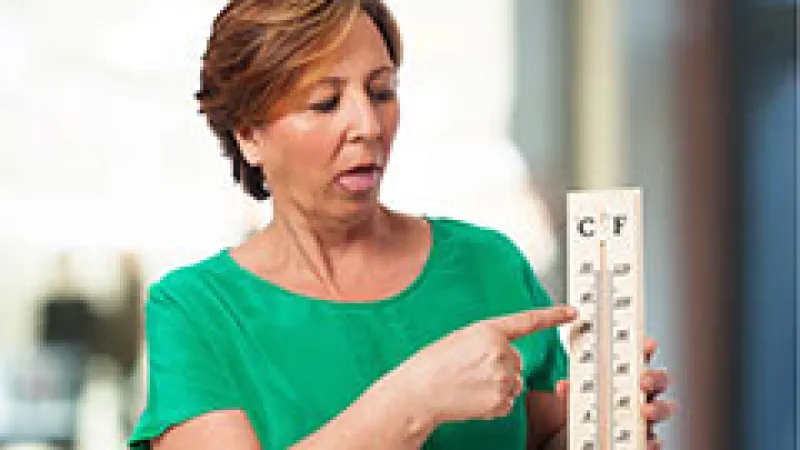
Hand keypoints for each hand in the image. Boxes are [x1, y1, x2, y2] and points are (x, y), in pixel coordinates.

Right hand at [390, 306, 576, 424]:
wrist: (419, 392)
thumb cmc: (433, 364)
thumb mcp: (461, 338)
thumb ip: (489, 340)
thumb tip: (507, 354)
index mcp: (488, 330)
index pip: (528, 321)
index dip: (553, 316)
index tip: (571, 313)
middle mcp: (500, 352)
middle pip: (516, 360)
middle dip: (500, 364)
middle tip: (470, 369)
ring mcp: (503, 378)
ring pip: (513, 381)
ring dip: (497, 384)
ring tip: (469, 383)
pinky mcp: (501, 400)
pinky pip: (507, 400)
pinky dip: (493, 401)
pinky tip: (472, 396)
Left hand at [553, 337, 676, 449]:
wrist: (584, 440)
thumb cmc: (585, 412)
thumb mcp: (575, 398)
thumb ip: (571, 391)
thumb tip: (563, 386)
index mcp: (624, 378)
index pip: (639, 358)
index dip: (646, 349)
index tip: (648, 344)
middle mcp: (639, 394)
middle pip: (659, 381)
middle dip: (654, 378)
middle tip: (642, 380)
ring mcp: (644, 415)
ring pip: (664, 408)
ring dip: (658, 408)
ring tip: (645, 410)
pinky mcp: (643, 437)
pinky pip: (654, 440)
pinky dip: (653, 441)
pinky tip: (649, 441)